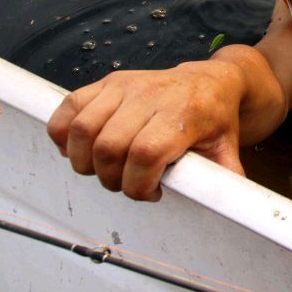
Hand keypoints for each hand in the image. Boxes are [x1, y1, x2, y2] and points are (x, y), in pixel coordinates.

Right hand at [47, 60, 247, 201]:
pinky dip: (64, 134)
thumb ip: (224, 180)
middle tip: (128, 183)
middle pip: (110, 146)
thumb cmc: (216, 118)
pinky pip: (70, 107)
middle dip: (112, 179)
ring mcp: (127, 86)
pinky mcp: (110, 83)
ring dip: (85, 161)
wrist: (211, 81)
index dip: (138, 185)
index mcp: (185, 114)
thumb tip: (228, 210)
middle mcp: (153, 96)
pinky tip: (80, 150)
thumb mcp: (227, 149)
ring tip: (106, 169)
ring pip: (84, 129)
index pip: (145, 154)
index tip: (151, 193)